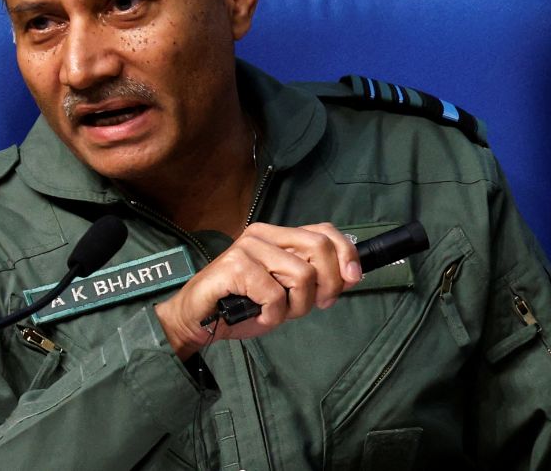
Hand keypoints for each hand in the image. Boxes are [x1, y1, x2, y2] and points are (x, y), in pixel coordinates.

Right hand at [154, 222, 361, 359]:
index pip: (324, 231)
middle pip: (320, 247)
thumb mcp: (286, 291)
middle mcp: (263, 234)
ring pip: (302, 275)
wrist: (196, 319)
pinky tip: (258, 314)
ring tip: (276, 312)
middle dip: (328, 283)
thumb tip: (351, 275)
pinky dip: (273, 315)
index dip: (347, 253)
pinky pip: (276, 294)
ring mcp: (248, 247)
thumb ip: (313, 279)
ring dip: (297, 306)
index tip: (353, 279)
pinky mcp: (235, 266)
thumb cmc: (241, 305)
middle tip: (316, 305)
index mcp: (277, 235)